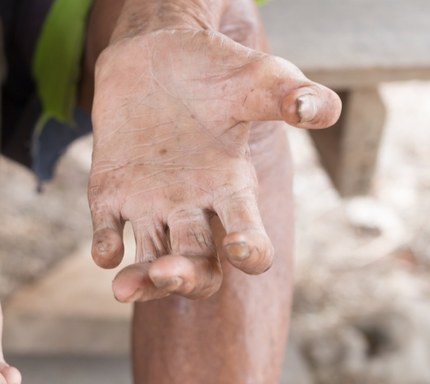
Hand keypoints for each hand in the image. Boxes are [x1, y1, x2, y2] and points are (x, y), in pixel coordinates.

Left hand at [89, 27, 340, 301]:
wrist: (154, 50)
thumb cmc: (214, 68)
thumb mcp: (257, 78)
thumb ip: (287, 96)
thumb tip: (323, 110)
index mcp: (232, 189)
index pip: (250, 239)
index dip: (251, 253)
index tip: (243, 248)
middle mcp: (193, 207)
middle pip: (198, 266)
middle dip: (187, 278)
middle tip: (169, 271)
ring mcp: (151, 205)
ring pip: (151, 262)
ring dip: (142, 282)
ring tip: (124, 287)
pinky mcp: (111, 194)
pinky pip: (109, 234)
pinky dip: (106, 248)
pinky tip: (106, 251)